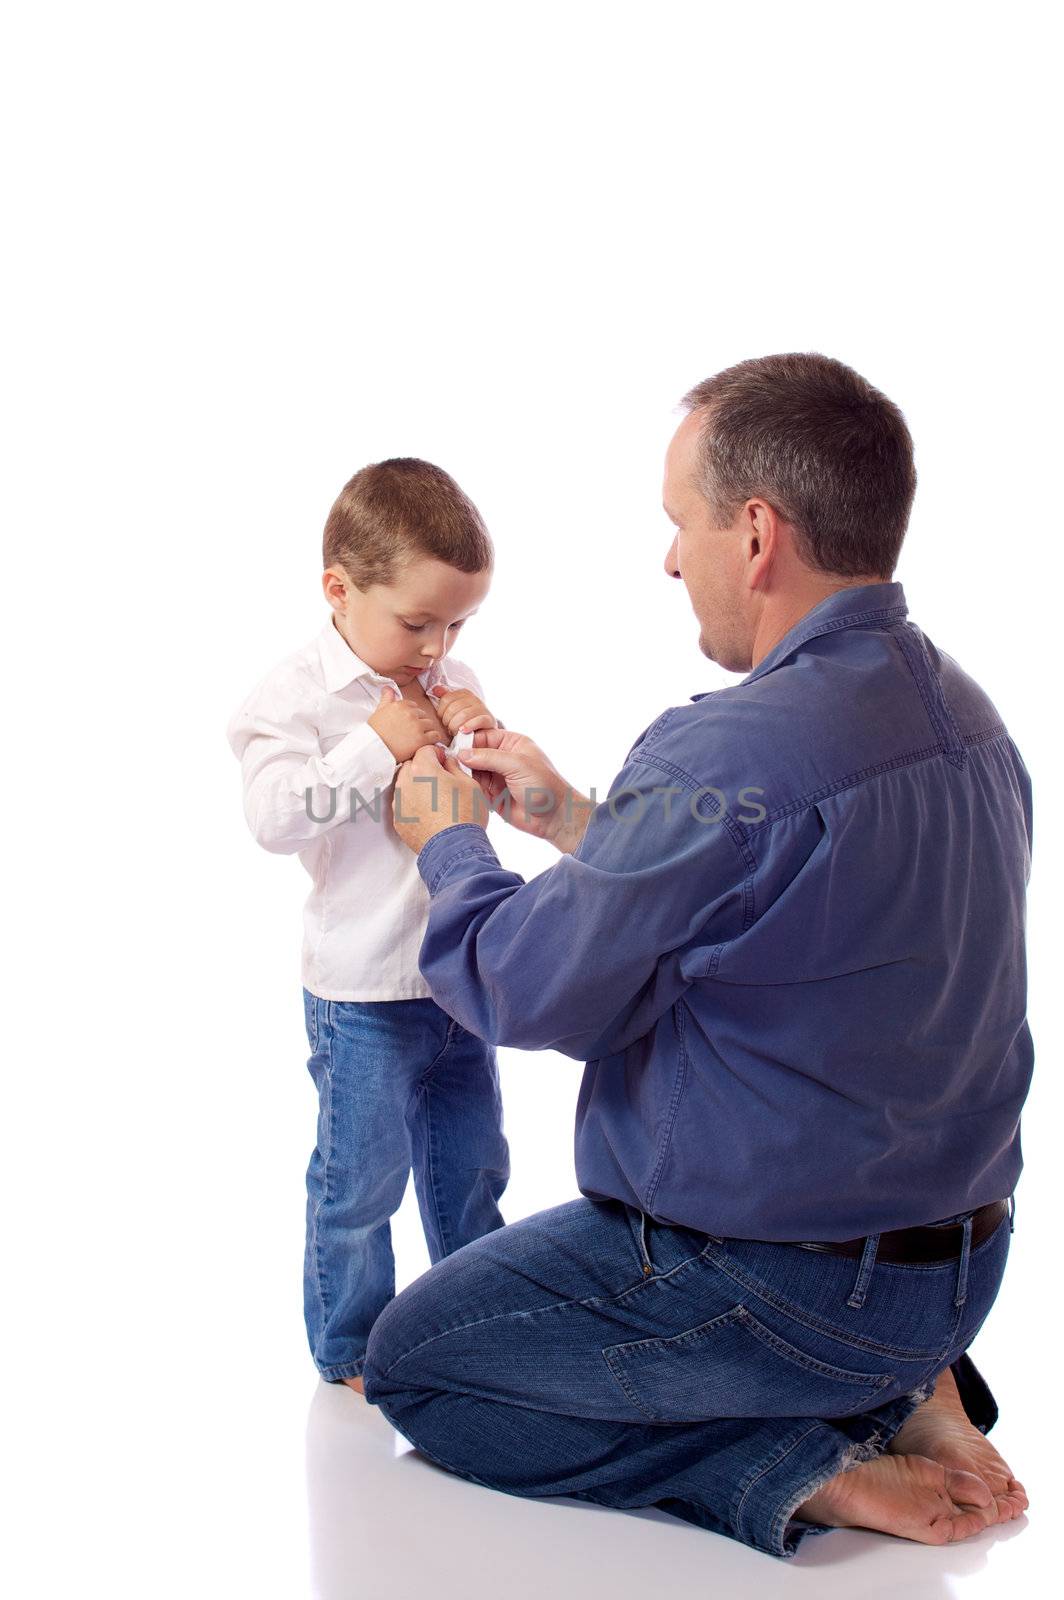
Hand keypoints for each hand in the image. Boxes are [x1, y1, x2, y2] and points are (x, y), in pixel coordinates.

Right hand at [369, 686, 447, 761]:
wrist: (373, 748)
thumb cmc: (375, 731)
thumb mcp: (379, 710)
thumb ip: (387, 698)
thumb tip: (388, 688)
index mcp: (401, 705)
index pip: (414, 706)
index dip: (412, 715)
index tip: (409, 722)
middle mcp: (410, 713)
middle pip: (423, 715)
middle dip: (420, 722)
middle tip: (413, 732)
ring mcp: (417, 726)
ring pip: (430, 724)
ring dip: (427, 730)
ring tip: (420, 737)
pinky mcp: (421, 739)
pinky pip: (435, 736)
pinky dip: (433, 739)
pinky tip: (427, 742)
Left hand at [392, 742, 489, 853]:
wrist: (455, 849)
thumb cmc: (465, 815)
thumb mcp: (469, 783)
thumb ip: (455, 766)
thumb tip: (447, 762)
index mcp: (423, 769)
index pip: (426, 750)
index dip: (438, 754)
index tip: (445, 763)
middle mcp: (406, 783)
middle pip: (412, 766)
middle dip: (425, 769)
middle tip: (441, 781)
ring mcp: (399, 803)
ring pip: (405, 786)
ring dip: (417, 787)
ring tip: (436, 800)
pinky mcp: (398, 821)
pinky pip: (404, 805)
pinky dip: (413, 806)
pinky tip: (429, 814)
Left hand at [428, 684, 497, 735]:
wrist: (482, 731)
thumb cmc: (464, 721)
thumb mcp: (454, 709)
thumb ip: (445, 699)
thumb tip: (435, 689)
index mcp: (465, 693)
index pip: (446, 699)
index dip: (441, 711)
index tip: (442, 719)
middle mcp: (474, 698)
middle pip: (453, 708)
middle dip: (447, 721)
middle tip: (448, 728)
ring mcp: (483, 708)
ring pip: (463, 715)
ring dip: (455, 726)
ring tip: (454, 732)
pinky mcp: (489, 719)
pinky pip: (478, 721)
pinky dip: (469, 726)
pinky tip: (463, 731)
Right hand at [458, 727, 593, 852]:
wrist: (553, 816)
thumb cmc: (543, 785)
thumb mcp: (518, 765)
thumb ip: (490, 757)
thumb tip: (463, 754)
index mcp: (511, 743)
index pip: (484, 736)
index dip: (469, 739)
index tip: (455, 746)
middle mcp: (502, 757)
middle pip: (474, 752)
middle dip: (462, 755)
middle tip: (448, 760)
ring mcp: (495, 776)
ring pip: (471, 769)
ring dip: (462, 771)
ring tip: (452, 773)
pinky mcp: (490, 794)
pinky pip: (473, 786)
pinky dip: (465, 786)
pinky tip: (458, 786)